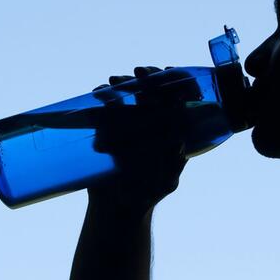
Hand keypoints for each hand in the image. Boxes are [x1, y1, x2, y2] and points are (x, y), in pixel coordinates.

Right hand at [87, 66, 187, 215]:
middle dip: (148, 76)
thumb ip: (174, 162)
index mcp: (172, 129)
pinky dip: (104, 94)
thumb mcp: (166, 180)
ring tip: (115, 82)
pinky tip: (100, 93)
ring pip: (130, 92)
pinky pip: (107, 104)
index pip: (179, 98)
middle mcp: (153, 120)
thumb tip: (179, 139)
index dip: (177, 82)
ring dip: (125, 82)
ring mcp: (130, 121)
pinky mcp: (108, 126)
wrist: (117, 206)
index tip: (169, 73)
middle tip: (140, 72)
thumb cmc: (148, 194)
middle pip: (155, 88)